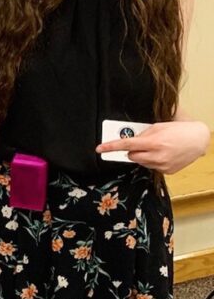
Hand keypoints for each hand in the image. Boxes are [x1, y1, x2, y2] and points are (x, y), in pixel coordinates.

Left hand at [96, 119, 210, 174]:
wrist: (198, 140)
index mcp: (153, 142)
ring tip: (156, 148)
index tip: (99, 149)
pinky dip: (152, 161)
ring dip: (143, 156)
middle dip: (133, 150)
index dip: (111, 147)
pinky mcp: (167, 171)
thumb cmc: (178, 130)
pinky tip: (163, 154)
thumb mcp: (157, 127)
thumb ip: (141, 135)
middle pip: (132, 156)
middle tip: (143, 144)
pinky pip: (151, 167)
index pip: (126, 145)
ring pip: (141, 163)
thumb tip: (129, 141)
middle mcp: (157, 156)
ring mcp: (163, 165)